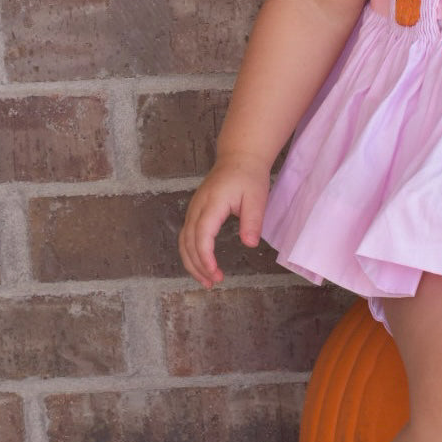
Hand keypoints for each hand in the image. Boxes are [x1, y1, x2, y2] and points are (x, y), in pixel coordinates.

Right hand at [178, 154, 270, 287]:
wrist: (238, 158)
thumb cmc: (249, 177)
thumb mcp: (257, 197)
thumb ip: (252, 220)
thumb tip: (249, 243)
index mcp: (212, 203)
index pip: (202, 234)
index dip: (205, 256)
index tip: (214, 272)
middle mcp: (197, 208)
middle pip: (188, 241)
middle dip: (198, 265)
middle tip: (213, 283)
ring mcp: (193, 210)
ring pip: (184, 241)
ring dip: (192, 263)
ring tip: (207, 281)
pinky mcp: (195, 213)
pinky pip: (187, 237)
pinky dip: (191, 254)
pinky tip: (202, 265)